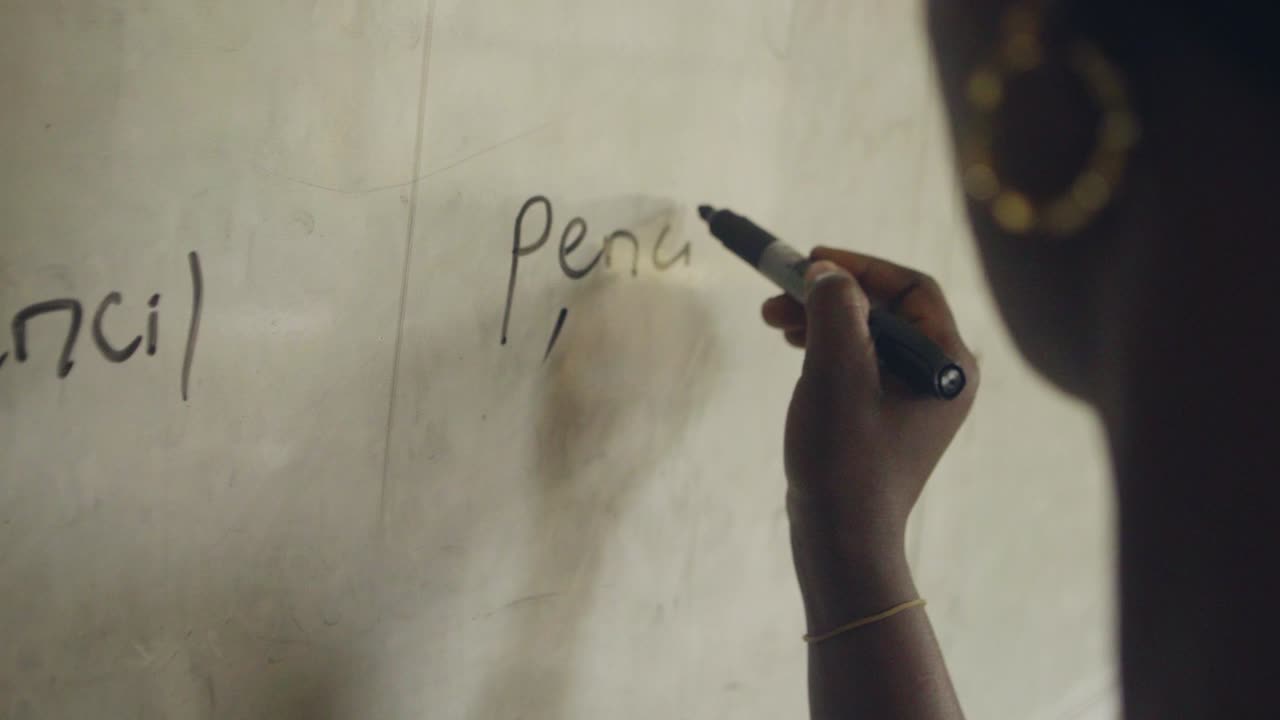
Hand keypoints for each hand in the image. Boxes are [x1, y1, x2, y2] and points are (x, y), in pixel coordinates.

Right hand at [763, 247, 979, 624]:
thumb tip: (827, 271)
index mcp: (949, 364)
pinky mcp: (886, 418)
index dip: (860, 266)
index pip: (912, 288)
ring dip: (819, 319)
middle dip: (829, 295)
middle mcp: (940, 377)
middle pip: (885, 309)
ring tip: (771, 319)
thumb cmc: (845, 459)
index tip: (810, 260)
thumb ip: (835, 310)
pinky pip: (859, 364)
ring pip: (866, 336)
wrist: (841, 541)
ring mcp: (913, 400)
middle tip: (777, 293)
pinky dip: (824, 348)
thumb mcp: (837, 372)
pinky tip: (793, 348)